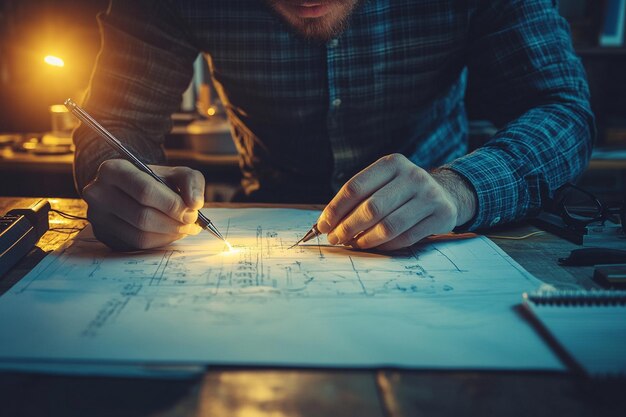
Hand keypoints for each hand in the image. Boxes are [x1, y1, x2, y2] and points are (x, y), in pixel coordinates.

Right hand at [82, 159, 205, 250]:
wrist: (131, 190)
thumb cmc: (155, 181)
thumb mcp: (175, 173)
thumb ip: (191, 182)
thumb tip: (195, 204)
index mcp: (112, 170)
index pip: (145, 191)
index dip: (172, 205)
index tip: (192, 211)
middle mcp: (98, 193)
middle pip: (142, 217)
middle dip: (174, 223)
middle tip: (192, 223)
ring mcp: (98, 217)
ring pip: (140, 235)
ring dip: (169, 235)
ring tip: (184, 228)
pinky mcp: (104, 236)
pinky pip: (136, 246)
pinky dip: (159, 242)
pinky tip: (169, 233)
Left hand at [316, 154, 476, 250]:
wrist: (445, 193)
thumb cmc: (402, 191)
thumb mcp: (383, 182)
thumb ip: (359, 198)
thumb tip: (326, 223)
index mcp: (392, 163)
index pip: (355, 187)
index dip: (335, 209)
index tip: (323, 225)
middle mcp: (412, 176)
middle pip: (371, 208)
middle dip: (347, 227)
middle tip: (335, 238)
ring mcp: (429, 196)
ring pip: (388, 226)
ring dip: (365, 240)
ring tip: (352, 244)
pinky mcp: (441, 215)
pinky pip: (405, 238)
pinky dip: (385, 245)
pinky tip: (373, 246)